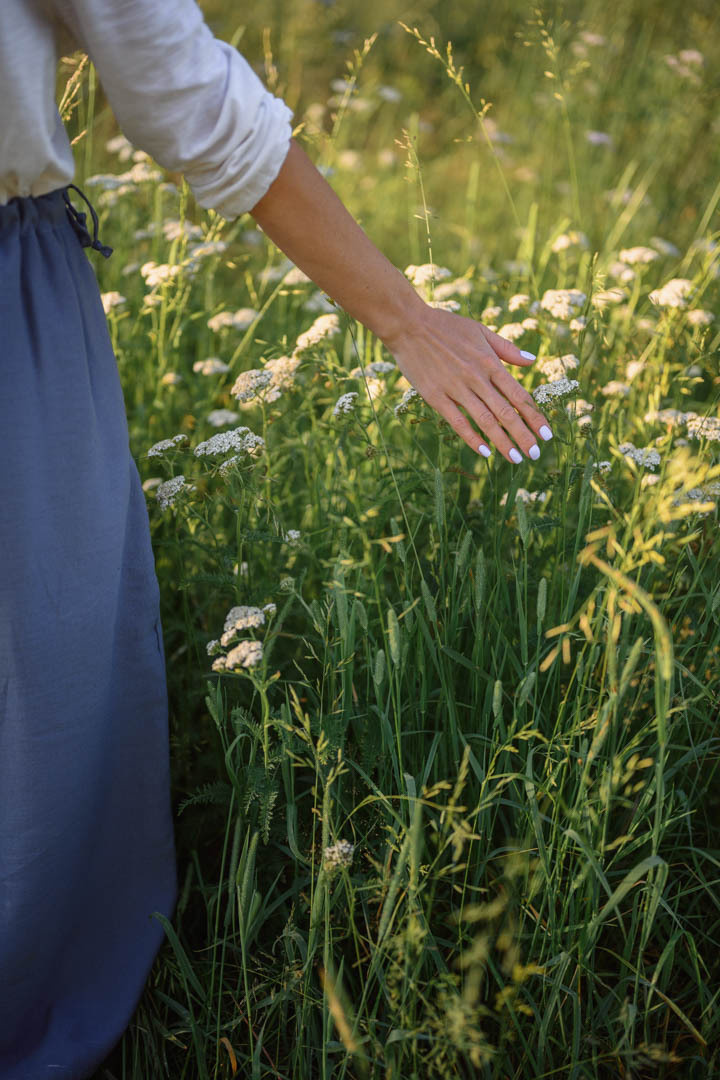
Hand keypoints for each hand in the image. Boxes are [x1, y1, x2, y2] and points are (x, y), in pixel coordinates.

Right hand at [383, 303, 552, 463]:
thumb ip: (507, 349)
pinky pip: (457, 421)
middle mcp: (476, 377)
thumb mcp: (480, 330)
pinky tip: (485, 452)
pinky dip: (472, 438)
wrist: (409, 324)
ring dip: (503, 442)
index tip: (547, 434)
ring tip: (516, 459)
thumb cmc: (446, 326)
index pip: (518, 395)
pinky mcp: (435, 396)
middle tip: (536, 454)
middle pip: (506, 412)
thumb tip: (532, 362)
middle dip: (523, 435)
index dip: (534, 416)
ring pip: (485, 420)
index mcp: (490, 362)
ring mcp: (456, 388)